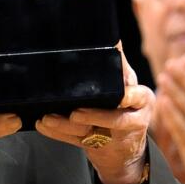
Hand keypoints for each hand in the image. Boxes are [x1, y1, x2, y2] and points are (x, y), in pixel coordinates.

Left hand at [35, 47, 153, 183]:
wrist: (124, 143)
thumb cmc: (123, 103)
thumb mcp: (125, 83)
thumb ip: (117, 64)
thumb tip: (112, 36)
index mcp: (141, 98)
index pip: (134, 97)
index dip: (126, 97)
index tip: (119, 97)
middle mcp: (133, 119)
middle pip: (114, 120)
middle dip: (93, 116)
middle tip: (74, 113)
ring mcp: (115, 137)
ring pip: (92, 133)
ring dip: (67, 126)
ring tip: (48, 118)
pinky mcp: (99, 147)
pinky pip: (76, 141)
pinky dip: (58, 134)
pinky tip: (43, 125)